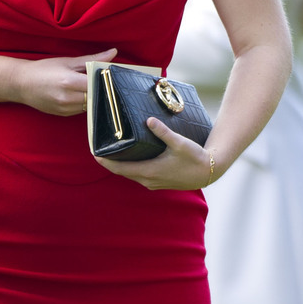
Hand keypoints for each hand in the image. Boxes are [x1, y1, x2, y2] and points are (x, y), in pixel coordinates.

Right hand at [13, 48, 116, 115]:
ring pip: (90, 104)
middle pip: (96, 95)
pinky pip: (81, 109)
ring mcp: (65, 108)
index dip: (106, 79)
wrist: (22, 84)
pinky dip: (85, 102)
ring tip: (90, 86)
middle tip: (104, 80)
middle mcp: (67, 97)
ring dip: (93, 96)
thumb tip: (113, 53)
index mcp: (69, 81)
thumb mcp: (67, 61)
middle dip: (100, 88)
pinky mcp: (63, 114)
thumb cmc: (44, 69)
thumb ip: (91, 59)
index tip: (111, 74)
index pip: (97, 83)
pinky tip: (80, 94)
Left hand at [96, 115, 212, 190]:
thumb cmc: (194, 157)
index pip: (120, 168)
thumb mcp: (179, 143)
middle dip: (110, 162)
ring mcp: (153, 183)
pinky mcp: (158, 183)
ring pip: (130, 175)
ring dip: (120, 166)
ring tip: (111, 154)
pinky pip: (138, 176)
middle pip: (122, 172)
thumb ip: (163, 131)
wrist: (208, 172)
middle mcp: (148, 180)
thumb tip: (148, 120)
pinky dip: (130, 169)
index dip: (105, 162)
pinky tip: (130, 159)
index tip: (94, 154)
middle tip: (99, 150)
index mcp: (149, 171)